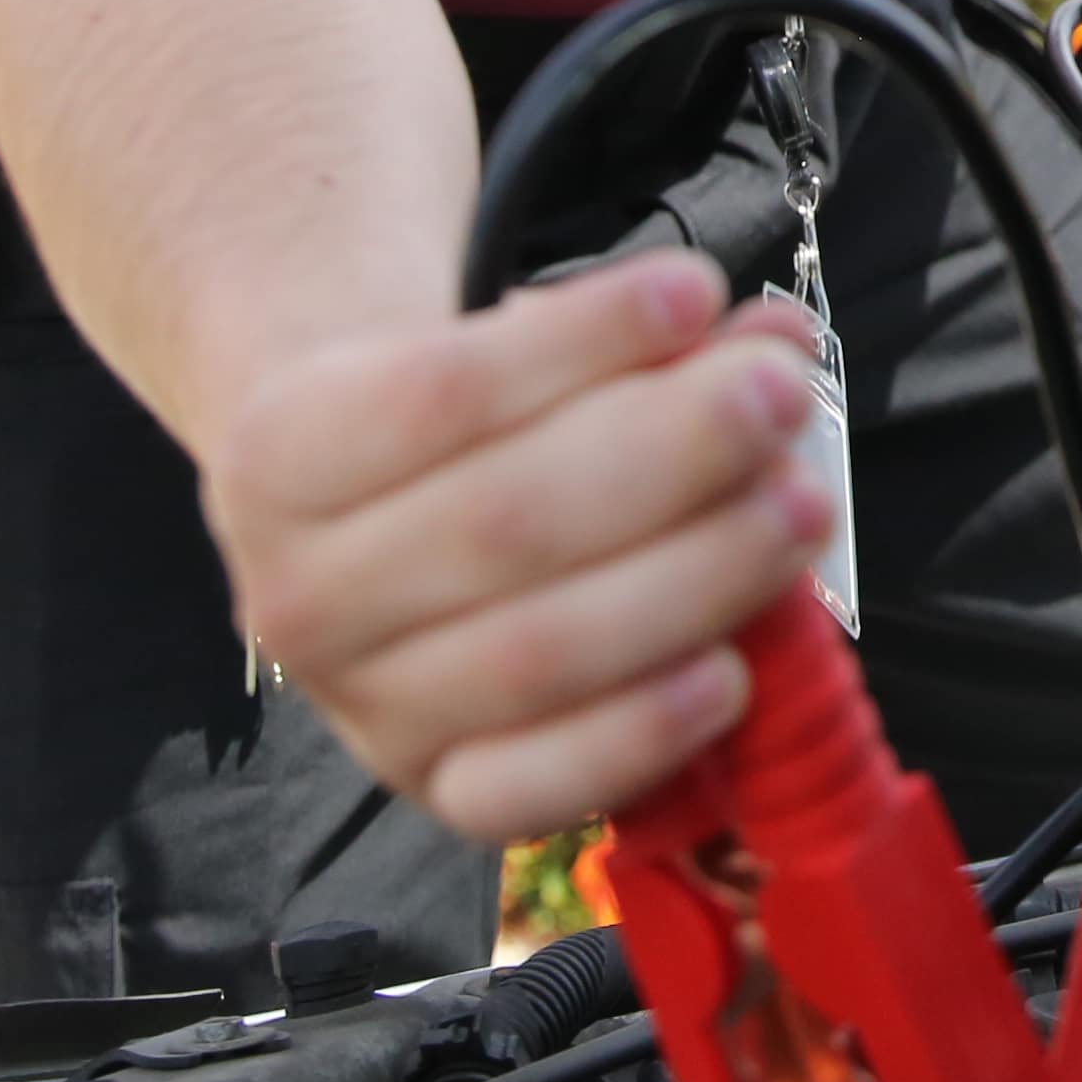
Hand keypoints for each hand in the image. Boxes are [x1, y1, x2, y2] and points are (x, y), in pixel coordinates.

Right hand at [198, 249, 836, 840]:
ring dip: (697, 574)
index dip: (582, 341)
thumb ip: (635, 342)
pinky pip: (536, 789)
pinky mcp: (438, 791)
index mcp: (279, 454)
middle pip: (505, 523)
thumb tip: (776, 340)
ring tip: (801, 503)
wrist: (366, 538)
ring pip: (539, 653)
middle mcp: (297, 596)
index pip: (441, 392)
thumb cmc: (457, 428)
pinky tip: (733, 670)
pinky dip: (642, 732)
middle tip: (780, 397)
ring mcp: (364, 711)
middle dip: (671, 452)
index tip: (697, 290)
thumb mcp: (507, 353)